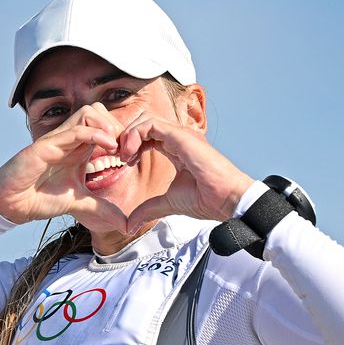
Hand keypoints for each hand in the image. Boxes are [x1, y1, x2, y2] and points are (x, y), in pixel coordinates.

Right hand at [0, 103, 128, 232]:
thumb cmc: (41, 197)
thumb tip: (126, 226)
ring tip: (115, 148)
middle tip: (124, 149)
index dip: (121, 135)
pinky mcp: (46, 145)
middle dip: (117, 126)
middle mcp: (69, 139)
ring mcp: (58, 140)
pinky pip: (75, 130)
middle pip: (98, 110)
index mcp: (78, 147)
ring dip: (107, 126)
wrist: (12, 204)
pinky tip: (107, 148)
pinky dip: (95, 134)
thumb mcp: (80, 203)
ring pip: (88, 112)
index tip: (130, 156)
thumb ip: (103, 209)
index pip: (105, 124)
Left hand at [119, 112, 253, 233]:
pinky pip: (150, 125)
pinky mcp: (181, 136)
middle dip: (126, 136)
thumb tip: (129, 225)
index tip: (123, 162)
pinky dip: (135, 135)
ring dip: (128, 135)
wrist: (225, 200)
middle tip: (118, 156)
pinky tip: (130, 154)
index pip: (148, 133)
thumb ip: (147, 209)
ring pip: (145, 119)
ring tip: (123, 156)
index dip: (131, 144)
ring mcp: (180, 134)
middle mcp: (178, 137)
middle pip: (143, 122)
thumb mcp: (167, 203)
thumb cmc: (206, 199)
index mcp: (177, 147)